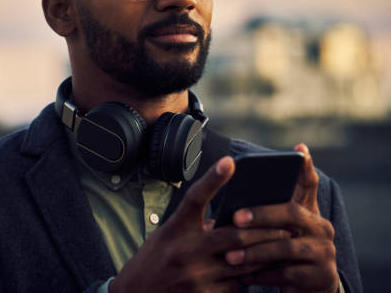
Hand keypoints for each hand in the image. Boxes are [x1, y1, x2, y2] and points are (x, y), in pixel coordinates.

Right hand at [110, 157, 290, 292]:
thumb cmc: (154, 259)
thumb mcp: (168, 235)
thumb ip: (195, 226)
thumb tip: (229, 220)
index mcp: (175, 228)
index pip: (195, 198)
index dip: (212, 178)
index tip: (230, 160)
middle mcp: (185, 249)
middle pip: (233, 234)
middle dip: (264, 230)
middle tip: (285, 225)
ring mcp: (195, 275)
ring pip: (242, 262)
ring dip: (264, 254)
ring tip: (283, 247)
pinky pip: (237, 285)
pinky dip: (250, 276)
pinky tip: (262, 271)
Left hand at [225, 144, 338, 292]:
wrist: (307, 292)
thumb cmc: (283, 256)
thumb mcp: (277, 233)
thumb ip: (265, 215)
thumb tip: (231, 204)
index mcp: (309, 213)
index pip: (308, 185)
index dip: (305, 167)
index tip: (298, 149)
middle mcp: (321, 228)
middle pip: (291, 212)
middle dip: (261, 214)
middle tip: (235, 218)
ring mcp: (324, 252)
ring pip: (285, 246)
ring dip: (254, 251)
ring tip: (229, 256)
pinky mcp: (321, 277)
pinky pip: (287, 273)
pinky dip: (262, 274)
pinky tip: (244, 275)